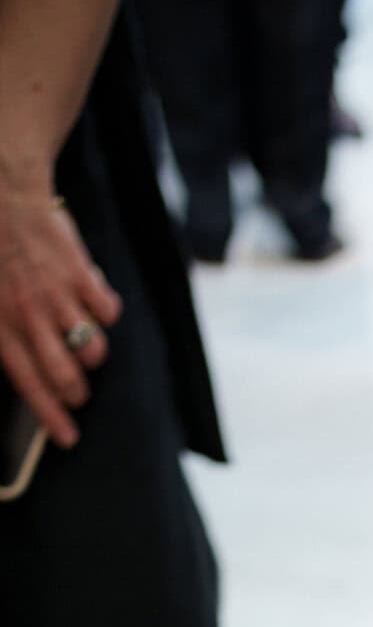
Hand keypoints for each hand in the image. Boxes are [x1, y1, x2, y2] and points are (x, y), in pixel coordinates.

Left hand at [0, 180, 119, 445]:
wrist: (3, 188)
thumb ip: (2, 332)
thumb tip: (25, 367)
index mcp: (2, 323)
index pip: (29, 383)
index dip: (50, 416)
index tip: (67, 438)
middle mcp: (30, 315)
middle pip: (68, 377)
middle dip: (76, 392)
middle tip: (76, 391)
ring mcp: (58, 296)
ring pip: (94, 351)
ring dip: (93, 354)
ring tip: (83, 341)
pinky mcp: (81, 275)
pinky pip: (108, 312)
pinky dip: (105, 311)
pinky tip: (92, 299)